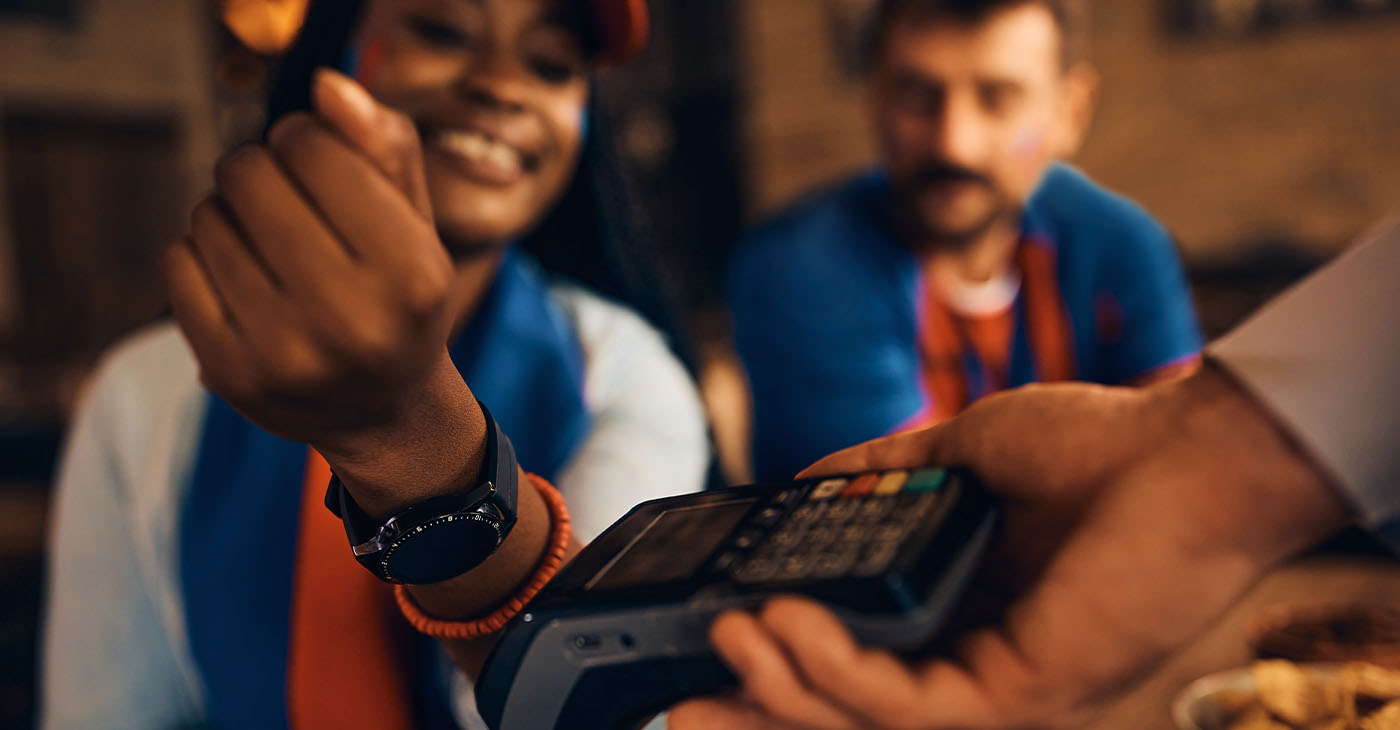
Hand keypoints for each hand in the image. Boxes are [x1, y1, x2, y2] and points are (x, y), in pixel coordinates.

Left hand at [166, 70, 479, 511]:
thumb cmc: (399, 297)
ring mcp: (283, 353)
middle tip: (287, 202)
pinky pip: (177, 262)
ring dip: (231, 213)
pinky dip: (202, 254)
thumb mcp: (417, 221)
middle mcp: (351, 320)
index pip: (313, 149)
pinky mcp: (228, 373)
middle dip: (261, 169)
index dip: (306, 139)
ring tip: (270, 247)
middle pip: (249, 175)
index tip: (319, 163)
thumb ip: (382, 145)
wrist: (386, 413)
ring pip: (208, 216)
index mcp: (411, 275)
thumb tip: (325, 87)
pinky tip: (242, 278)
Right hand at [670, 366, 1351, 728]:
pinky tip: (791, 624)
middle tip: (675, 710)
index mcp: (958, 620)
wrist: (1184, 450)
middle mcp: (973, 668)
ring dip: (783, 688)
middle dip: (758, 715)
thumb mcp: (954, 461)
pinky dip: (837, 673)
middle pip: (844, 716)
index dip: (778, 672)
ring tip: (727, 638)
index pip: (851, 668)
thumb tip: (805, 485)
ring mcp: (998, 691)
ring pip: (863, 721)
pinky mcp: (1022, 695)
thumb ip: (879, 479)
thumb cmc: (1092, 451)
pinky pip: (907, 707)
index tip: (707, 651)